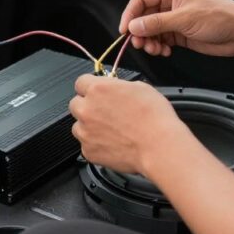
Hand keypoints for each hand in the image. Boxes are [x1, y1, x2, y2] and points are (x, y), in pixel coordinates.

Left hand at [70, 74, 186, 174]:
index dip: (90, 87)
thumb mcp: (140, 87)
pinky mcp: (89, 151)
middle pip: (75, 104)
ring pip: (78, 126)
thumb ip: (118, 86)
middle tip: (105, 112)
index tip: (96, 92)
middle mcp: (87, 109)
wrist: (158, 146)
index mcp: (98, 89)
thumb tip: (115, 89)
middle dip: (88, 106)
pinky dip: (96, 144)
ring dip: (89, 126)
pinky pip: (86, 145)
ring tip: (111, 130)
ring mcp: (85, 132)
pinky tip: (113, 143)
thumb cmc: (154, 117)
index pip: (80, 82)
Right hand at [119, 0, 233, 57]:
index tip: (125, 30)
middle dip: (140, 31)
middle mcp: (171, 2)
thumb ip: (157, 23)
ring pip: (151, 30)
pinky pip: (161, 39)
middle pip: (144, 16)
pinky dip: (159, 47)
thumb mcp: (184, 19)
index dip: (130, 14)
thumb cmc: (221, 16)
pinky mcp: (180, 33)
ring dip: (150, 41)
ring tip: (155, 49)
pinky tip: (165, 51)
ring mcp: (175, 18)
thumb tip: (135, 25)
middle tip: (140, 43)